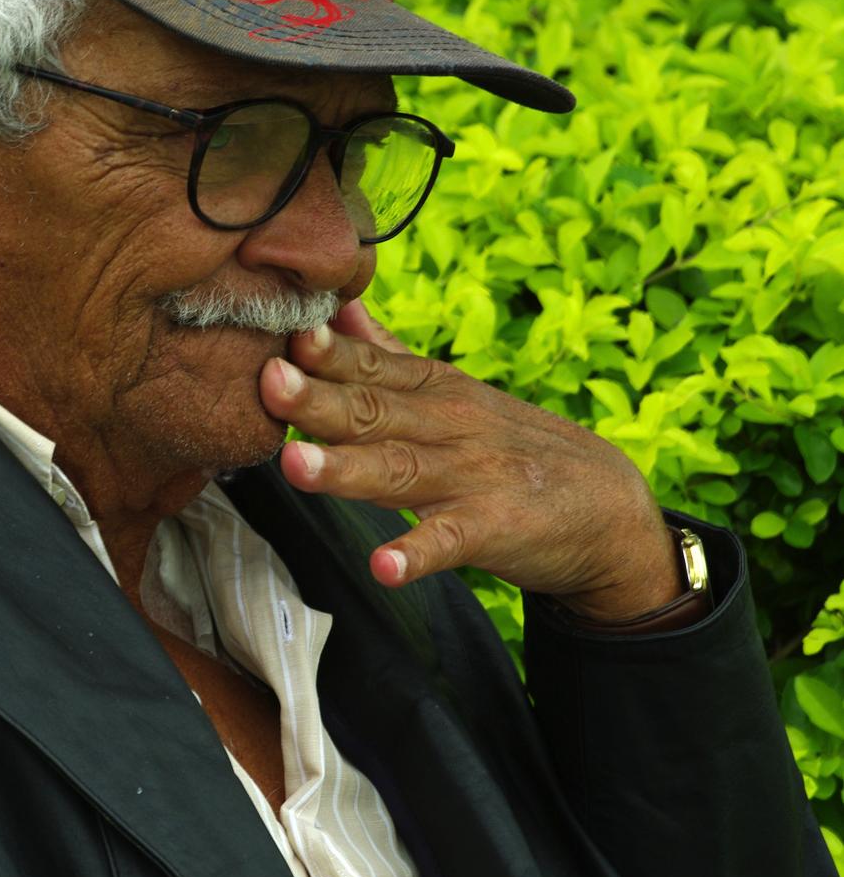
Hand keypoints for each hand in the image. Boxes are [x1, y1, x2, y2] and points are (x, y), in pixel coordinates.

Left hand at [259, 301, 681, 618]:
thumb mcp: (452, 391)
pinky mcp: (494, 529)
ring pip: (398, 471)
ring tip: (298, 466)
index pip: (370, 364)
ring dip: (347, 469)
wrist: (607, 508)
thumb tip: (335, 309)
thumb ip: (388, 353)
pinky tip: (384, 567)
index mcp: (431, 390)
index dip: (324, 351)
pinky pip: (449, 543)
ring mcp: (470, 477)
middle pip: (372, 411)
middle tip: (268, 381)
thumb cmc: (510, 446)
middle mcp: (446, 425)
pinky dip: (417, 555)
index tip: (280, 331)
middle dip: (318, 397)